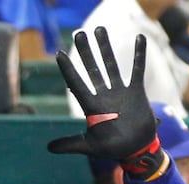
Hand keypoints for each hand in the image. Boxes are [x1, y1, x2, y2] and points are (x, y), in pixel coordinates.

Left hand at [48, 29, 162, 178]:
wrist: (135, 149)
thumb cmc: (112, 148)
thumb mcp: (90, 146)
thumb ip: (71, 144)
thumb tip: (48, 148)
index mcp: (91, 106)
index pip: (76, 83)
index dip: (68, 69)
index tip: (59, 53)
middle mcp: (103, 95)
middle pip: (92, 69)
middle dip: (86, 52)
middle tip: (79, 34)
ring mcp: (119, 92)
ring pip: (111, 65)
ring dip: (105, 48)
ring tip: (100, 29)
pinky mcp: (136, 92)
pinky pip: (137, 70)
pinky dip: (139, 55)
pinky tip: (140, 38)